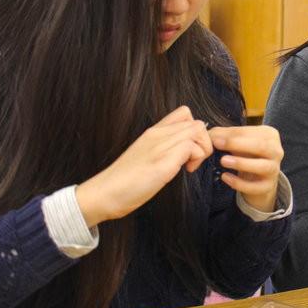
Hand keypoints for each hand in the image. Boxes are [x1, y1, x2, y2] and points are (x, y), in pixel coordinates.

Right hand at [75, 106, 212, 226]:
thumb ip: (164, 148)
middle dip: (203, 142)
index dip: (195, 132)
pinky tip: (184, 171)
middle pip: (196, 122)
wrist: (104, 193)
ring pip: (197, 131)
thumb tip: (185, 151)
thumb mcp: (147, 156)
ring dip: (201, 150)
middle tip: (192, 161)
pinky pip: (191, 148)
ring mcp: (159, 146)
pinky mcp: (162, 162)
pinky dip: (195, 160)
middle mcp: (157, 134)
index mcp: (153, 132)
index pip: (184, 114)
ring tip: (189, 166)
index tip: (189, 151)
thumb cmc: (125, 180)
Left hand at [209, 125, 282, 212]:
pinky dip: (239, 183)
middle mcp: (276, 151)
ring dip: (242, 163)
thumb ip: (224, 135)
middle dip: (238, 144)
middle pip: (261, 146)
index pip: (252, 132)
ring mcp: (274, 169)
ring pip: (262, 166)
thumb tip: (210, 135)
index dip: (233, 134)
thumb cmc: (247, 154)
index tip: (215, 137)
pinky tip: (225, 177)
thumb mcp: (238, 141)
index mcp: (270, 135)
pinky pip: (255, 186)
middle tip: (217, 144)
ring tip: (223, 161)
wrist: (258, 177)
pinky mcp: (268, 186)